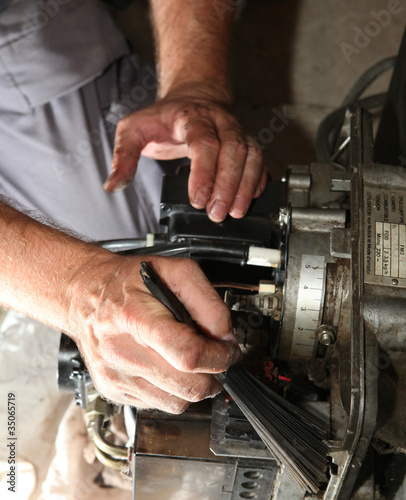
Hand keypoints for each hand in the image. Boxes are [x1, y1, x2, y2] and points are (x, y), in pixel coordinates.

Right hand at [67, 254, 240, 412]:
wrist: (84, 296)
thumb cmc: (127, 282)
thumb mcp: (174, 271)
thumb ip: (207, 301)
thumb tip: (225, 336)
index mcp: (136, 317)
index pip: (188, 354)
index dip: (219, 356)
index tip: (228, 351)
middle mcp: (122, 351)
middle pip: (187, 386)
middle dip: (213, 374)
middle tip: (215, 357)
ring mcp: (115, 375)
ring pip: (177, 403)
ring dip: (195, 385)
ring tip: (191, 361)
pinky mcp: (113, 390)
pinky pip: (158, 405)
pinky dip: (173, 390)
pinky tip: (167, 366)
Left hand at [103, 87, 266, 222]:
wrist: (191, 99)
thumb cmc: (163, 118)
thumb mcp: (133, 130)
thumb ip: (123, 156)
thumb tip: (112, 185)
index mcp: (191, 117)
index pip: (204, 142)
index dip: (204, 172)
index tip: (198, 200)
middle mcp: (219, 122)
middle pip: (233, 150)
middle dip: (227, 185)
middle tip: (217, 214)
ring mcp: (236, 132)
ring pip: (250, 155)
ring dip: (245, 186)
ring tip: (236, 212)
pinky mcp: (246, 143)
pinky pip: (259, 160)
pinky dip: (257, 180)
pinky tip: (251, 199)